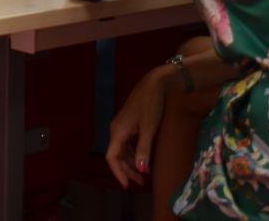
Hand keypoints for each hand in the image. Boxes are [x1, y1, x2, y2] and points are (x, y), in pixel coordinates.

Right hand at [106, 66, 168, 188]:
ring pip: (123, 149)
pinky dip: (135, 153)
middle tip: (141, 183)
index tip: (127, 186)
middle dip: (127, 170)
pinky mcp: (130, 122)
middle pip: (117, 155)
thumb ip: (144, 150)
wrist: (156, 82)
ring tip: (145, 174)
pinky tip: (145, 158)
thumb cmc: (152, 104)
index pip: (112, 157)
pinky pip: (128, 142)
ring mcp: (123, 125)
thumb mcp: (150, 128)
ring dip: (132, 162)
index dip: (118, 172)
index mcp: (118, 131)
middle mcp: (117, 129)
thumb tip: (140, 171)